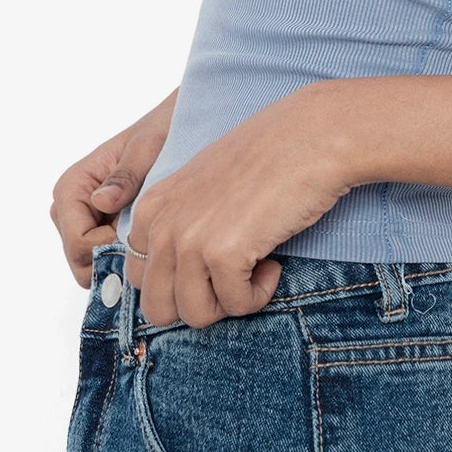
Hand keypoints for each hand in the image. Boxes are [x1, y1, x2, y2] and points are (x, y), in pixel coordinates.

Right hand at [50, 88, 178, 286]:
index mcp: (73, 187)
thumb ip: (125, 174)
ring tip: (150, 235)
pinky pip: (107, 260)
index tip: (138, 235)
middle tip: (147, 241)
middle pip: (80, 261)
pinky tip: (150, 239)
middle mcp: (71, 208)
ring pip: (93, 266)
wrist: (177, 125)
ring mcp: (85, 222)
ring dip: (122, 261)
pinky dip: (127, 259)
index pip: (77, 243)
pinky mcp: (101, 231)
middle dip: (114, 260)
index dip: (108, 248)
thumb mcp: (147, 147)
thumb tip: (102, 201)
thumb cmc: (160, 130)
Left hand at [124, 83, 349, 327]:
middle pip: (158, 308)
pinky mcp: (224, 254)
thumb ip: (179, 220)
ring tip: (254, 267)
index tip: (212, 266)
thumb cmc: (267, 155)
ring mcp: (190, 241)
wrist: (312, 136)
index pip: (139, 278)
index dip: (179, 283)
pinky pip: (236, 306)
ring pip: (194, 315)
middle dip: (200, 302)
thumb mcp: (203, 183)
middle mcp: (162, 225)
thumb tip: (177, 274)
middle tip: (232, 276)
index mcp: (151, 207)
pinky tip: (273, 263)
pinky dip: (259, 294)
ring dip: (230, 302)